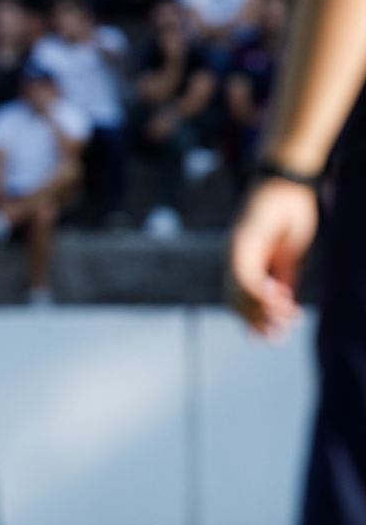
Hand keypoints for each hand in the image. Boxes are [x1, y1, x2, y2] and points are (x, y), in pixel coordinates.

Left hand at [228, 178, 316, 337]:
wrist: (290, 186)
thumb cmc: (290, 217)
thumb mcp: (289, 259)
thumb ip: (283, 281)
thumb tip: (281, 307)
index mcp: (245, 263)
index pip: (242, 298)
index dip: (255, 319)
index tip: (273, 336)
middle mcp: (234, 259)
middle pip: (236, 300)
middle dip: (256, 321)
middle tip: (276, 338)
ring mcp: (234, 251)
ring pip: (238, 292)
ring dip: (261, 311)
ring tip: (283, 322)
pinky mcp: (240, 243)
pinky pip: (246, 276)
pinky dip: (261, 293)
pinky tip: (279, 303)